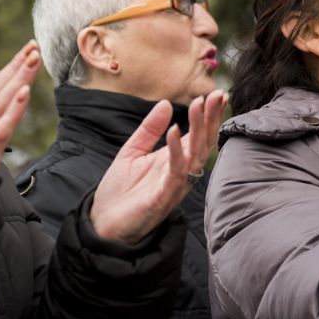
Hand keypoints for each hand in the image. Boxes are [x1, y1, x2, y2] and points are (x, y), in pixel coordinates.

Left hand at [91, 89, 227, 243]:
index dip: (207, 116)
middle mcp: (180, 172)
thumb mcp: (132, 152)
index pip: (198, 135)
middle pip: (203, 143)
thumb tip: (166, 103)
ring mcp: (174, 185)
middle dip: (210, 119)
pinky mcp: (163, 197)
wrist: (102, 224)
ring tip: (198, 105)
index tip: (215, 94)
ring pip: (194, 155)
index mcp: (174, 161)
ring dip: (198, 129)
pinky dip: (175, 150)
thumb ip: (149, 129)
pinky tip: (174, 130)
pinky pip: (175, 171)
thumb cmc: (120, 192)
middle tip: (216, 95)